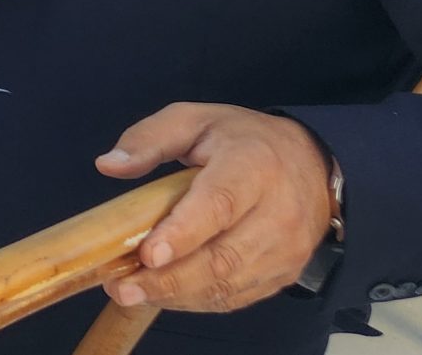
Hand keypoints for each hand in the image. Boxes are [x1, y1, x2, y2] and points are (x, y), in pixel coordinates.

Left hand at [96, 104, 335, 313]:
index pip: (219, 205)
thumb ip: (149, 139)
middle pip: (222, 257)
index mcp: (253, 166)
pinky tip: (163, 296)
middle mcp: (277, 213)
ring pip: (228, 284)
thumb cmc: (243, 141)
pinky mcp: (284, 273)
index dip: (182, 233)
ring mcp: (285, 249)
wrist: (312, 164)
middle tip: (121, 287)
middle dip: (168, 279)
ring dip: (176, 296)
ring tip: (131, 293)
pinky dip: (196, 302)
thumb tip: (108, 165)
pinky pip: (236, 297)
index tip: (147, 254)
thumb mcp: (194, 120)